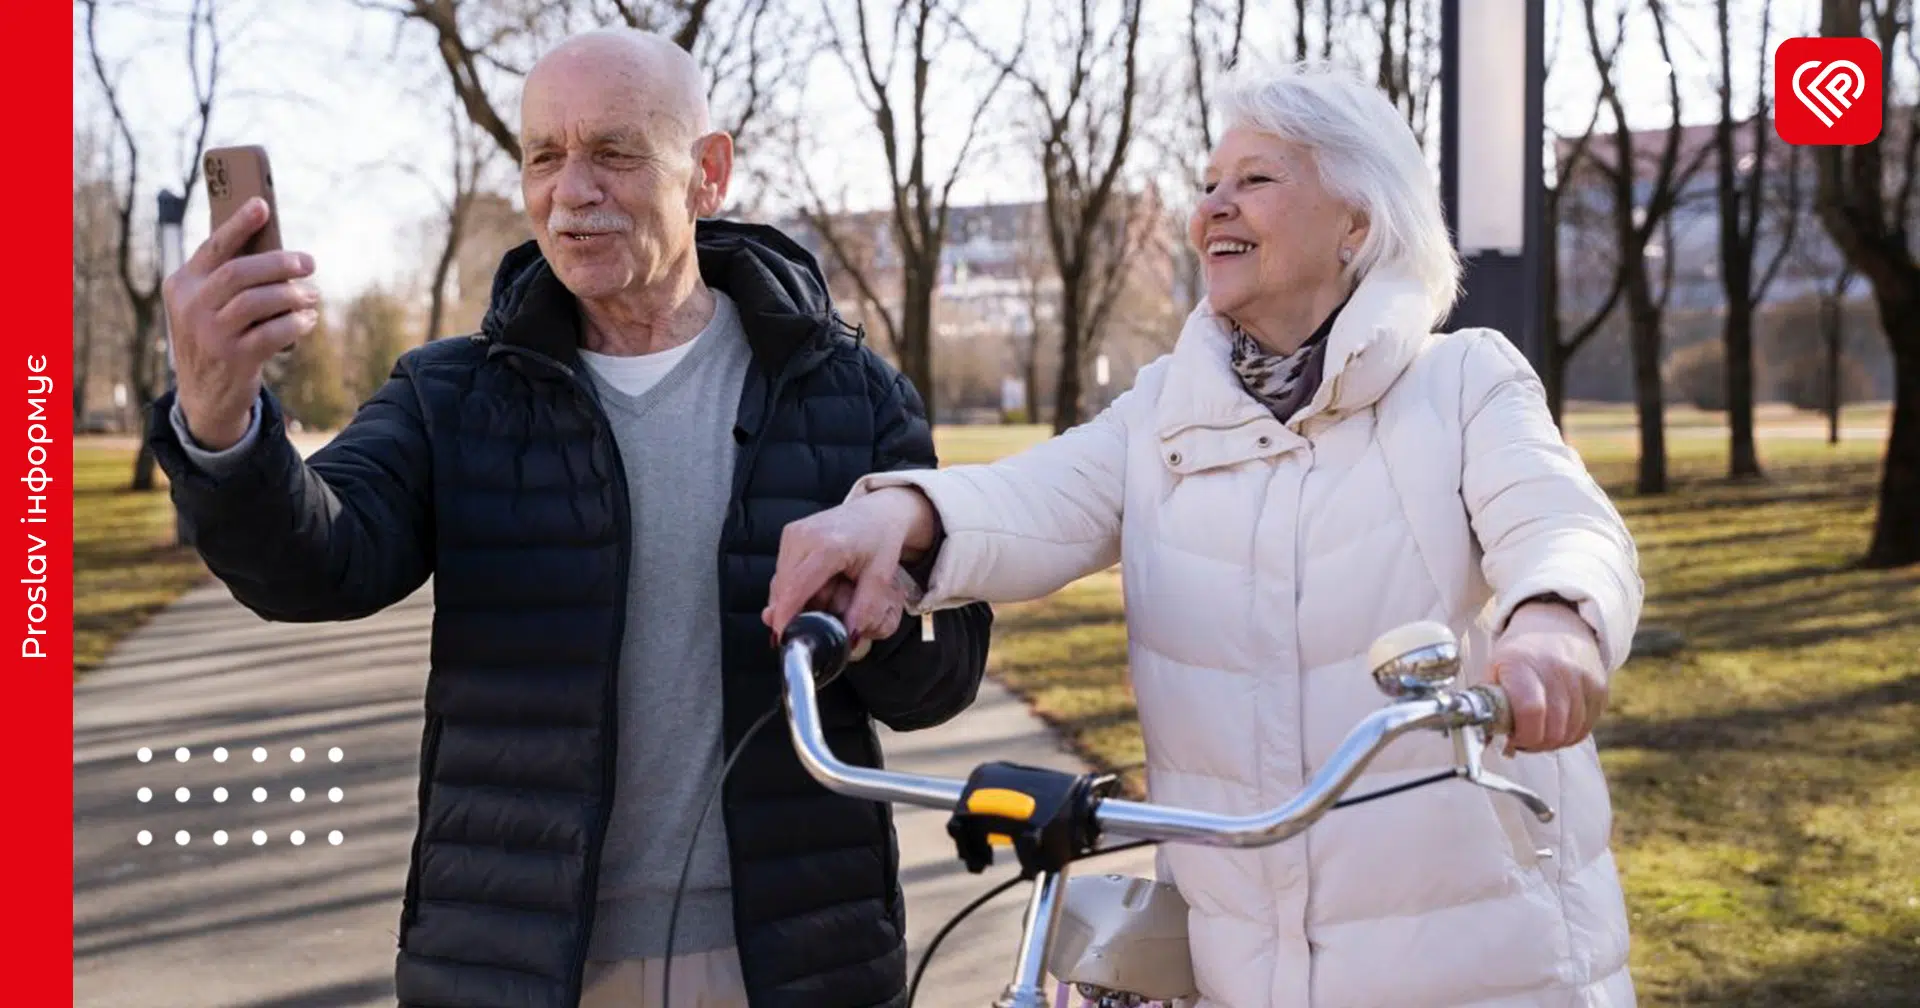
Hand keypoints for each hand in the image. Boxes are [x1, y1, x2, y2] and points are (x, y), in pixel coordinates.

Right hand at [162, 197, 321, 449]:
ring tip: (312, 295)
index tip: (262, 205)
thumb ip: (229, 279)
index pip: (213, 248)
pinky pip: (274, 332)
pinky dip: (297, 322)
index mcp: (181, 284)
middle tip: (308, 263)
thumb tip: (276, 249)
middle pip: (240, 272)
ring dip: (293, 294)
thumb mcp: (206, 307)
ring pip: (259, 300)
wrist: (205, 397)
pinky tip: (308, 319)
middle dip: (280, 263)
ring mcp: (210, 334)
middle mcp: (191, 306)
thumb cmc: (215, 338)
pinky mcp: (233, 359)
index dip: (239, 225)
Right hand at [763, 487, 938, 647]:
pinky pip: (783, 572)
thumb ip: (864, 608)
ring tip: (828, 592)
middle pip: (784, 588)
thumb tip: (849, 637)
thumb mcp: (881, 576)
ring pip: (781, 582)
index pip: (796, 587)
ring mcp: (793, 533)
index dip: (786, 615)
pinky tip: (818, 585)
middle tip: (821, 618)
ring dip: (796, 599)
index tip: (783, 637)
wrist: (878, 512)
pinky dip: (795, 587)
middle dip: (795, 611)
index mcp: (828, 545)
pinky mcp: (789, 535)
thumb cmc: (880, 539)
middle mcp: (804, 535)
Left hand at [1488, 601, 1607, 755]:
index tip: (1512, 738)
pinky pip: (1586, 727)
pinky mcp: (1600, 688)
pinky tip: (1556, 725)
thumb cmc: (1519, 654)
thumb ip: (1489, 705)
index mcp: (1524, 665)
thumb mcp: (1495, 669)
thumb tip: (1486, 741)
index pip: (1531, 712)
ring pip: (1571, 733)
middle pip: (1553, 729)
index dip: (1522, 735)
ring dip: (1553, 741)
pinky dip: (1570, 734)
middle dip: (1536, 743)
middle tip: (1524, 739)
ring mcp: (1583, 679)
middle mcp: (1558, 670)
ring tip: (1539, 732)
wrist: (1555, 624)